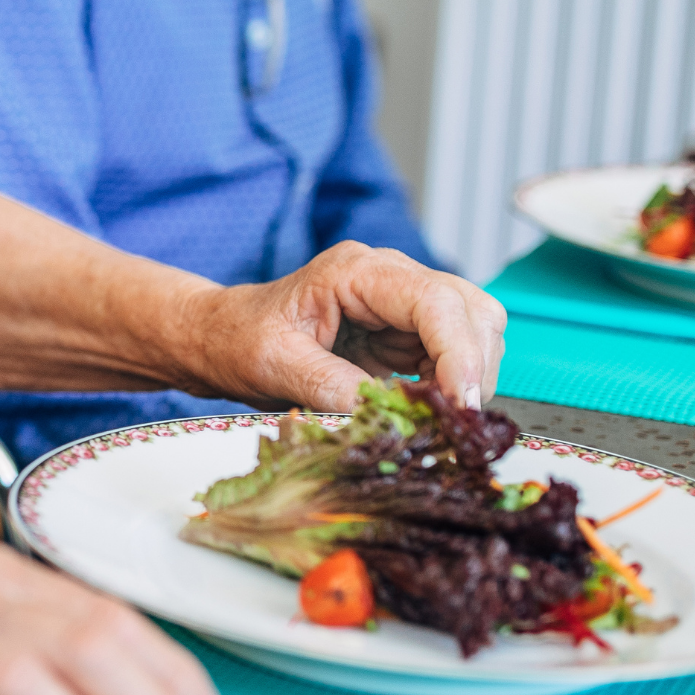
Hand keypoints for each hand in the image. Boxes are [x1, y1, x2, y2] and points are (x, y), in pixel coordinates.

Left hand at [177, 241, 505, 412]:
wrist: (221, 338)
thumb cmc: (239, 339)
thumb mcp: (275, 364)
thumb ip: (329, 386)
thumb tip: (387, 418)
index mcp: (355, 271)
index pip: (435, 300)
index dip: (459, 352)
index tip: (462, 403)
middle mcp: (388, 278)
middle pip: (470, 312)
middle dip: (473, 369)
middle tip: (456, 423)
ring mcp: (400, 305)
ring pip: (472, 334)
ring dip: (466, 380)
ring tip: (436, 420)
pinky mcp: (403, 334)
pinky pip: (450, 357)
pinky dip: (451, 388)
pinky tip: (426, 413)